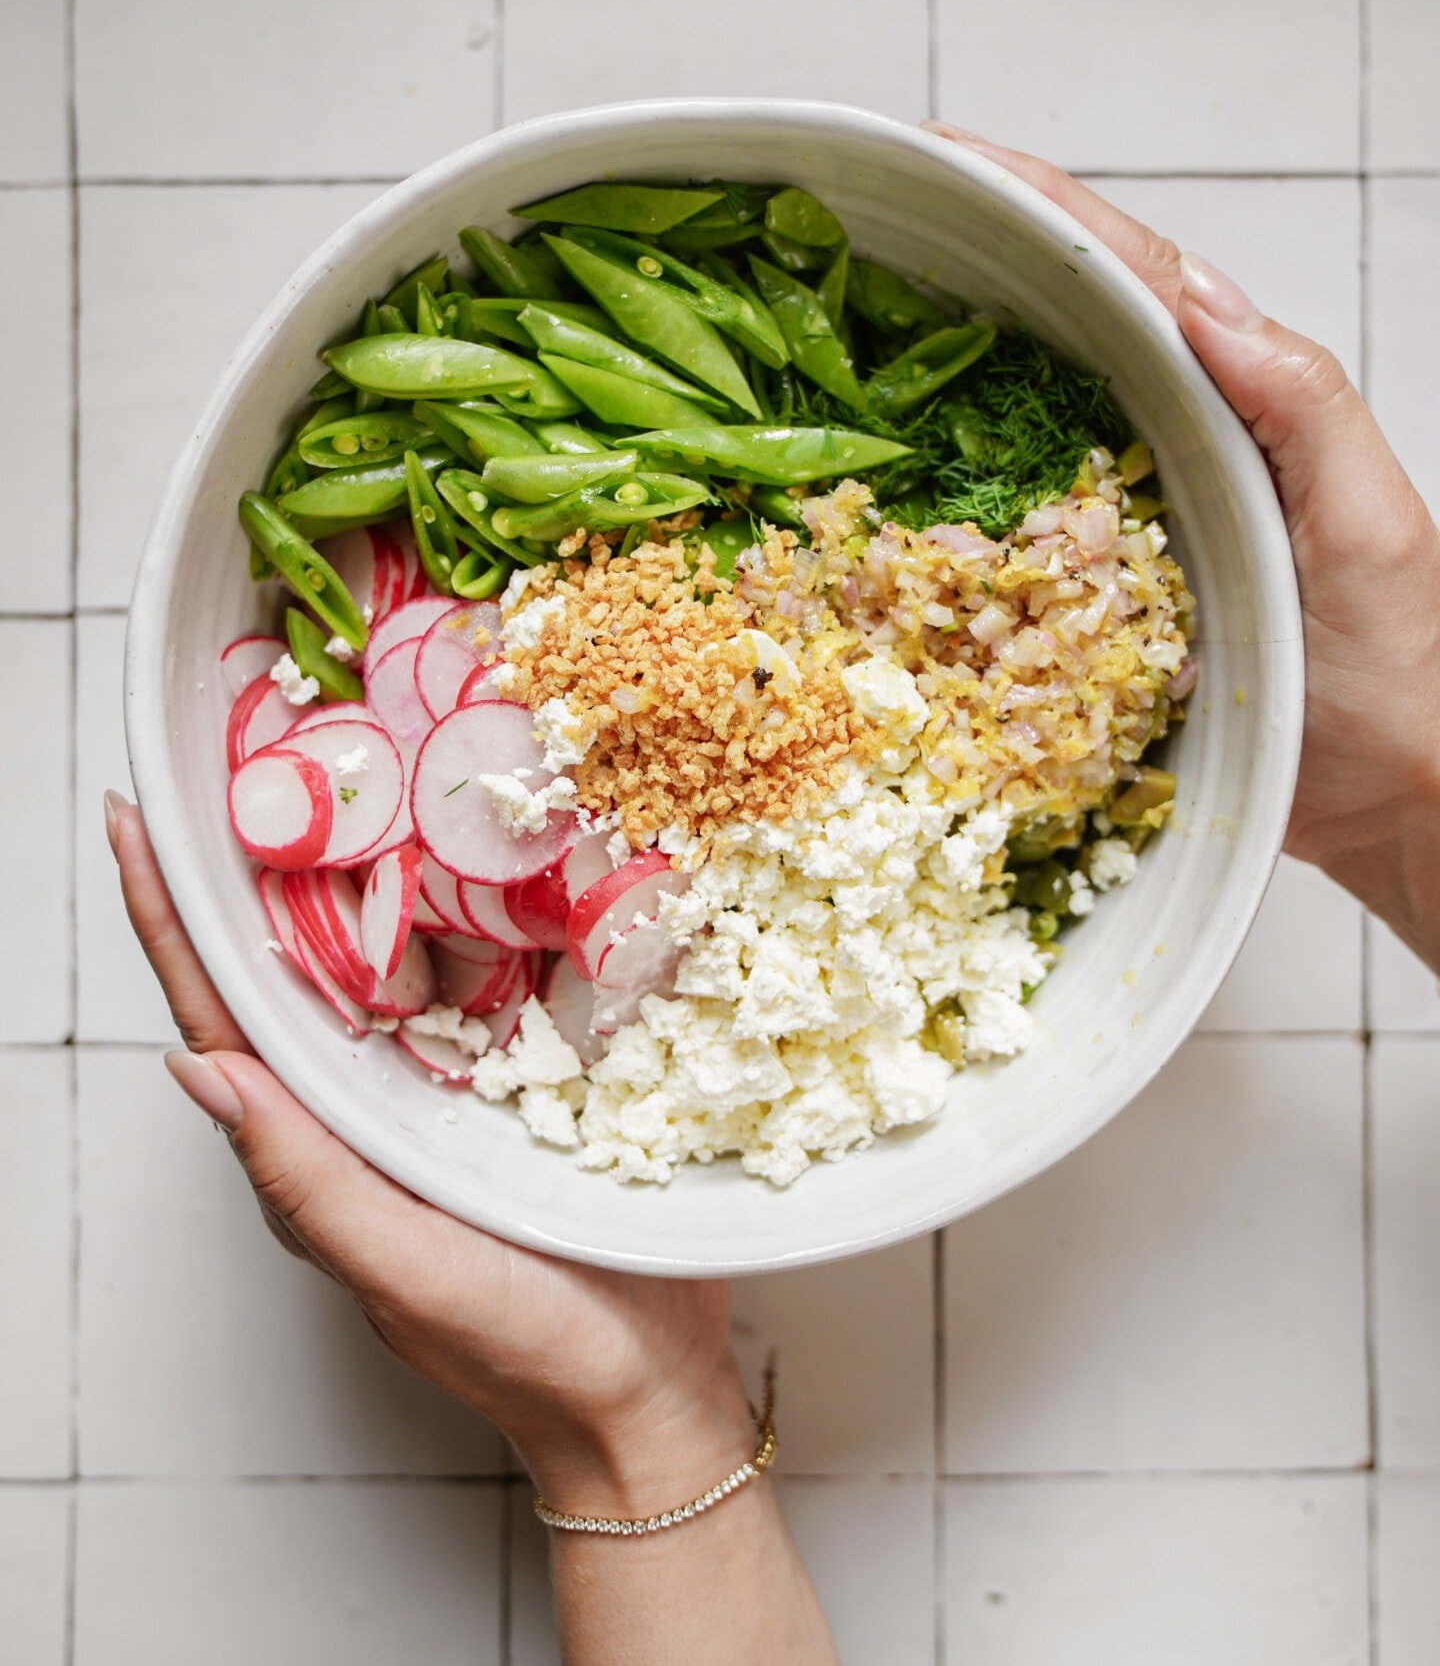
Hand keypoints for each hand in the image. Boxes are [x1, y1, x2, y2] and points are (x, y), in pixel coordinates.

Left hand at [105, 792, 748, 1506]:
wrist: (645, 1393)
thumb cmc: (523, 1348)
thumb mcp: (400, 1268)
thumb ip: (303, 1178)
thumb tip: (197, 1069)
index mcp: (322, 1148)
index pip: (222, 1019)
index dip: (171, 924)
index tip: (134, 826)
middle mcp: (369, 1109)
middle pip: (287, 974)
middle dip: (245, 877)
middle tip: (223, 769)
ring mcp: (445, 1092)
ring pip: (379, 965)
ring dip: (345, 878)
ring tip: (324, 784)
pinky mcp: (522, 1080)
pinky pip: (475, 980)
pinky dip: (455, 914)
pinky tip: (462, 857)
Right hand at [924, 123, 1439, 973]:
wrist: (1390, 805)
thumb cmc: (1402, 675)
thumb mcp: (1371, 525)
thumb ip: (1303, 406)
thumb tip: (1203, 306)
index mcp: (1233, 408)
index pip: (1128, 282)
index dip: (1038, 210)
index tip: (946, 158)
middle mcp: (1164, 454)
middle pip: (1052, 335)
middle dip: (961, 264)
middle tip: (861, 214)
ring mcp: (1116, 533)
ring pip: (1011, 430)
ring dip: (929, 369)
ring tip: (840, 312)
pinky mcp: (1084, 612)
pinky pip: (996, 544)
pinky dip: (933, 505)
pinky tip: (874, 478)